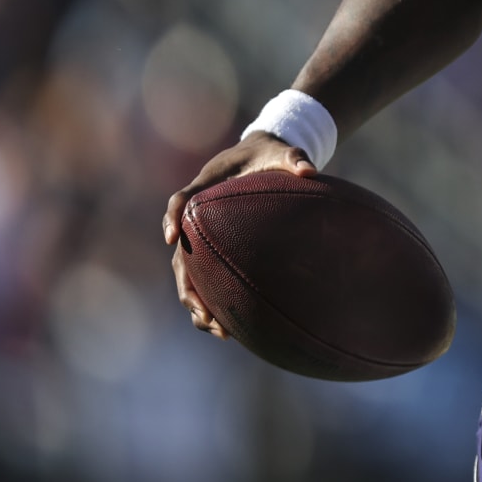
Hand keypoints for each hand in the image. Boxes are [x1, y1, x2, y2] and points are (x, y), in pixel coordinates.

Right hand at [163, 133, 317, 338]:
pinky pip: (206, 275)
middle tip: (200, 309)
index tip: (171, 237)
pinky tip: (233, 324)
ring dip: (197, 300)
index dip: (172, 218)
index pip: (180, 202)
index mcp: (205, 187)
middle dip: (186, 283)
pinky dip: (213, 298)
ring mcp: (203, 234)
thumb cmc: (269, 155)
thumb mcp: (282, 153)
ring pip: (188, 272)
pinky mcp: (214, 247)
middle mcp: (197, 215)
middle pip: (179, 253)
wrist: (260, 156)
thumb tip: (310, 170)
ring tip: (217, 329)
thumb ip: (294, 158)